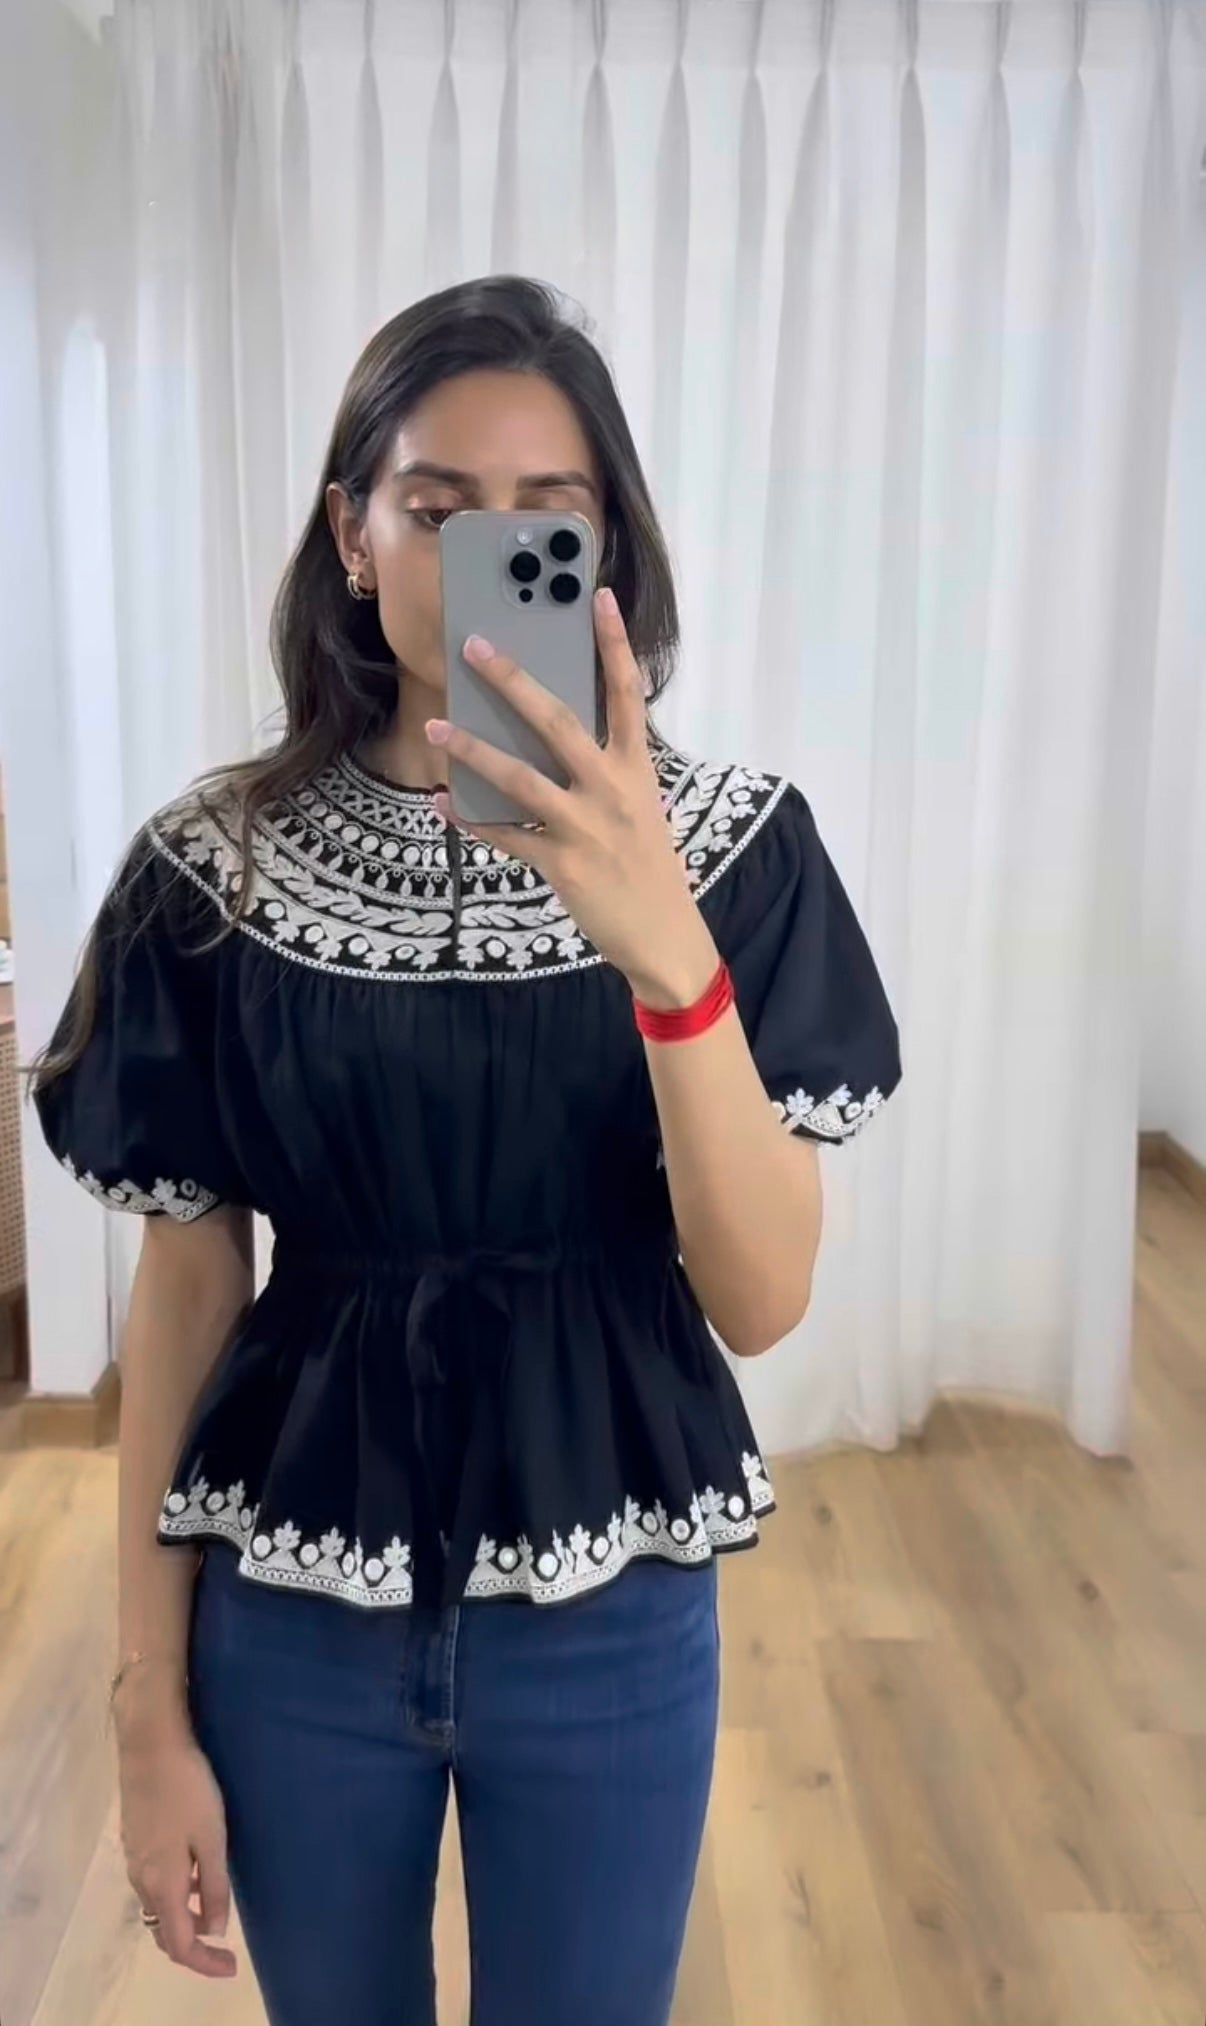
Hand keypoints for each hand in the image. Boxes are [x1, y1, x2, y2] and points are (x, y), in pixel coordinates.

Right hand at [118, 1718, 237, 1978]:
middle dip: (193, 1946)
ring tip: (215, 1912)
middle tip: (225, 1947)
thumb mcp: (211, 1837)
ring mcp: (135, 1860)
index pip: (179, 1943)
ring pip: (158, 1907)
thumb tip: (214, 1930)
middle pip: (164, 1931)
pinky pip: (154, 1885)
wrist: (150, 1745)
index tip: (232, 1966)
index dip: (205, 1963)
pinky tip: (196, 1877)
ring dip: (184, 1920)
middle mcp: (142, 1879)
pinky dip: (175, 1896)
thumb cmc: (188, 1789)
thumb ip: (214, 1886)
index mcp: (162, 1884)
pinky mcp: (135, 1840)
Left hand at [428, 588, 720, 1008]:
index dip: (613, 643)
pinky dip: (471, 820)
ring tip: (437, 729)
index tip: (597, 596)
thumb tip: (552, 736)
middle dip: (514, 681)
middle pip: (559, 721)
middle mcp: (612, 790)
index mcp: (636, 769)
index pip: (628, 693)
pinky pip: (507, 836)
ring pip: (521, 778)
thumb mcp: (639, 807)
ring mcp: (586, 828)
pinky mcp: (562, 865)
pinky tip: (444, 805)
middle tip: (475, 647)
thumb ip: (606, 770)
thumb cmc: (648, 866)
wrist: (665, 935)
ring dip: (474, 751)